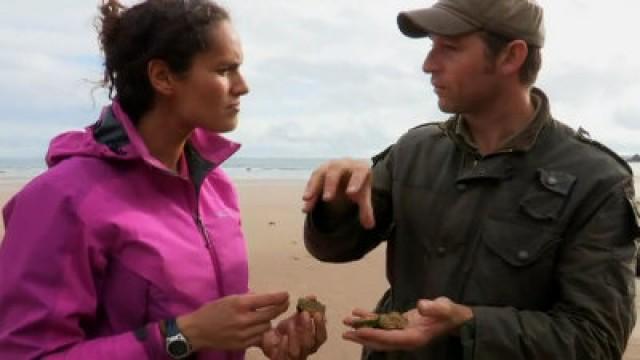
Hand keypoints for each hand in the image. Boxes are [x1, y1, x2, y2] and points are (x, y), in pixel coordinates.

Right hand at [177, 292, 288, 351]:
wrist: (197, 331)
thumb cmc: (212, 311)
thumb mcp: (229, 298)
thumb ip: (247, 297)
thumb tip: (262, 297)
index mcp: (240, 304)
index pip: (266, 299)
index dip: (279, 297)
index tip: (286, 295)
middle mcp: (243, 319)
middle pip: (271, 314)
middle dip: (280, 307)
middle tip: (285, 303)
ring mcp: (243, 333)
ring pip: (267, 326)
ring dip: (269, 320)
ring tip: (267, 316)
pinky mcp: (242, 344)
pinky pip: (259, 337)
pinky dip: (261, 331)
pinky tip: (259, 327)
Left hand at [260, 308, 327, 358]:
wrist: (267, 338)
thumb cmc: (285, 330)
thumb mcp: (295, 318)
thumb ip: (304, 309)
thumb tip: (313, 297)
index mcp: (311, 342)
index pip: (321, 337)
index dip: (321, 326)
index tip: (317, 312)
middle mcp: (304, 351)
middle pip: (311, 344)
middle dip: (309, 328)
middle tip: (305, 314)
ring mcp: (292, 358)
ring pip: (297, 352)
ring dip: (295, 336)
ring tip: (290, 323)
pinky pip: (283, 357)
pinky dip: (284, 347)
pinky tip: (283, 337)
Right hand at [302, 158, 374, 228]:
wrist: (349, 172)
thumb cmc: (358, 185)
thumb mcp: (363, 196)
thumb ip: (366, 210)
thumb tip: (369, 226)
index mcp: (359, 168)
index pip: (359, 172)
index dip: (356, 181)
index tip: (351, 193)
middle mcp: (344, 164)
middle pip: (336, 170)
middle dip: (331, 184)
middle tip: (327, 199)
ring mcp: (330, 167)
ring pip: (320, 174)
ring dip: (313, 187)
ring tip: (307, 200)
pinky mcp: (320, 172)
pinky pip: (312, 180)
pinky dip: (308, 192)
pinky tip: (306, 206)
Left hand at [342, 297, 472, 350]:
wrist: (454, 317)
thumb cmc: (451, 313)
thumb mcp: (446, 308)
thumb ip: (435, 308)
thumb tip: (421, 306)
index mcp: (415, 337)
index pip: (391, 338)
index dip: (375, 335)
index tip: (360, 332)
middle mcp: (406, 338)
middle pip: (380, 341)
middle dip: (362, 337)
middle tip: (345, 333)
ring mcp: (402, 333)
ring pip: (378, 333)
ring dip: (362, 328)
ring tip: (346, 322)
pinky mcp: (400, 325)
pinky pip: (382, 323)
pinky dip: (370, 318)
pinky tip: (358, 312)